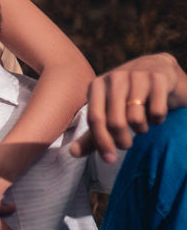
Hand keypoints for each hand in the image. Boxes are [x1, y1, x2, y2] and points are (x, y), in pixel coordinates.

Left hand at [70, 53, 186, 161]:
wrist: (156, 69)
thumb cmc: (126, 96)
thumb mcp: (107, 110)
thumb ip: (92, 133)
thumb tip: (73, 153)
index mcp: (96, 86)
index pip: (94, 119)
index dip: (101, 142)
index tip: (109, 159)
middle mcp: (114, 78)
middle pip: (115, 122)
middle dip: (122, 141)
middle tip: (126, 144)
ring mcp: (136, 76)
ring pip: (136, 119)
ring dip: (141, 130)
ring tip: (141, 124)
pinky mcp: (157, 78)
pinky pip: (157, 112)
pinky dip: (157, 120)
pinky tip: (155, 113)